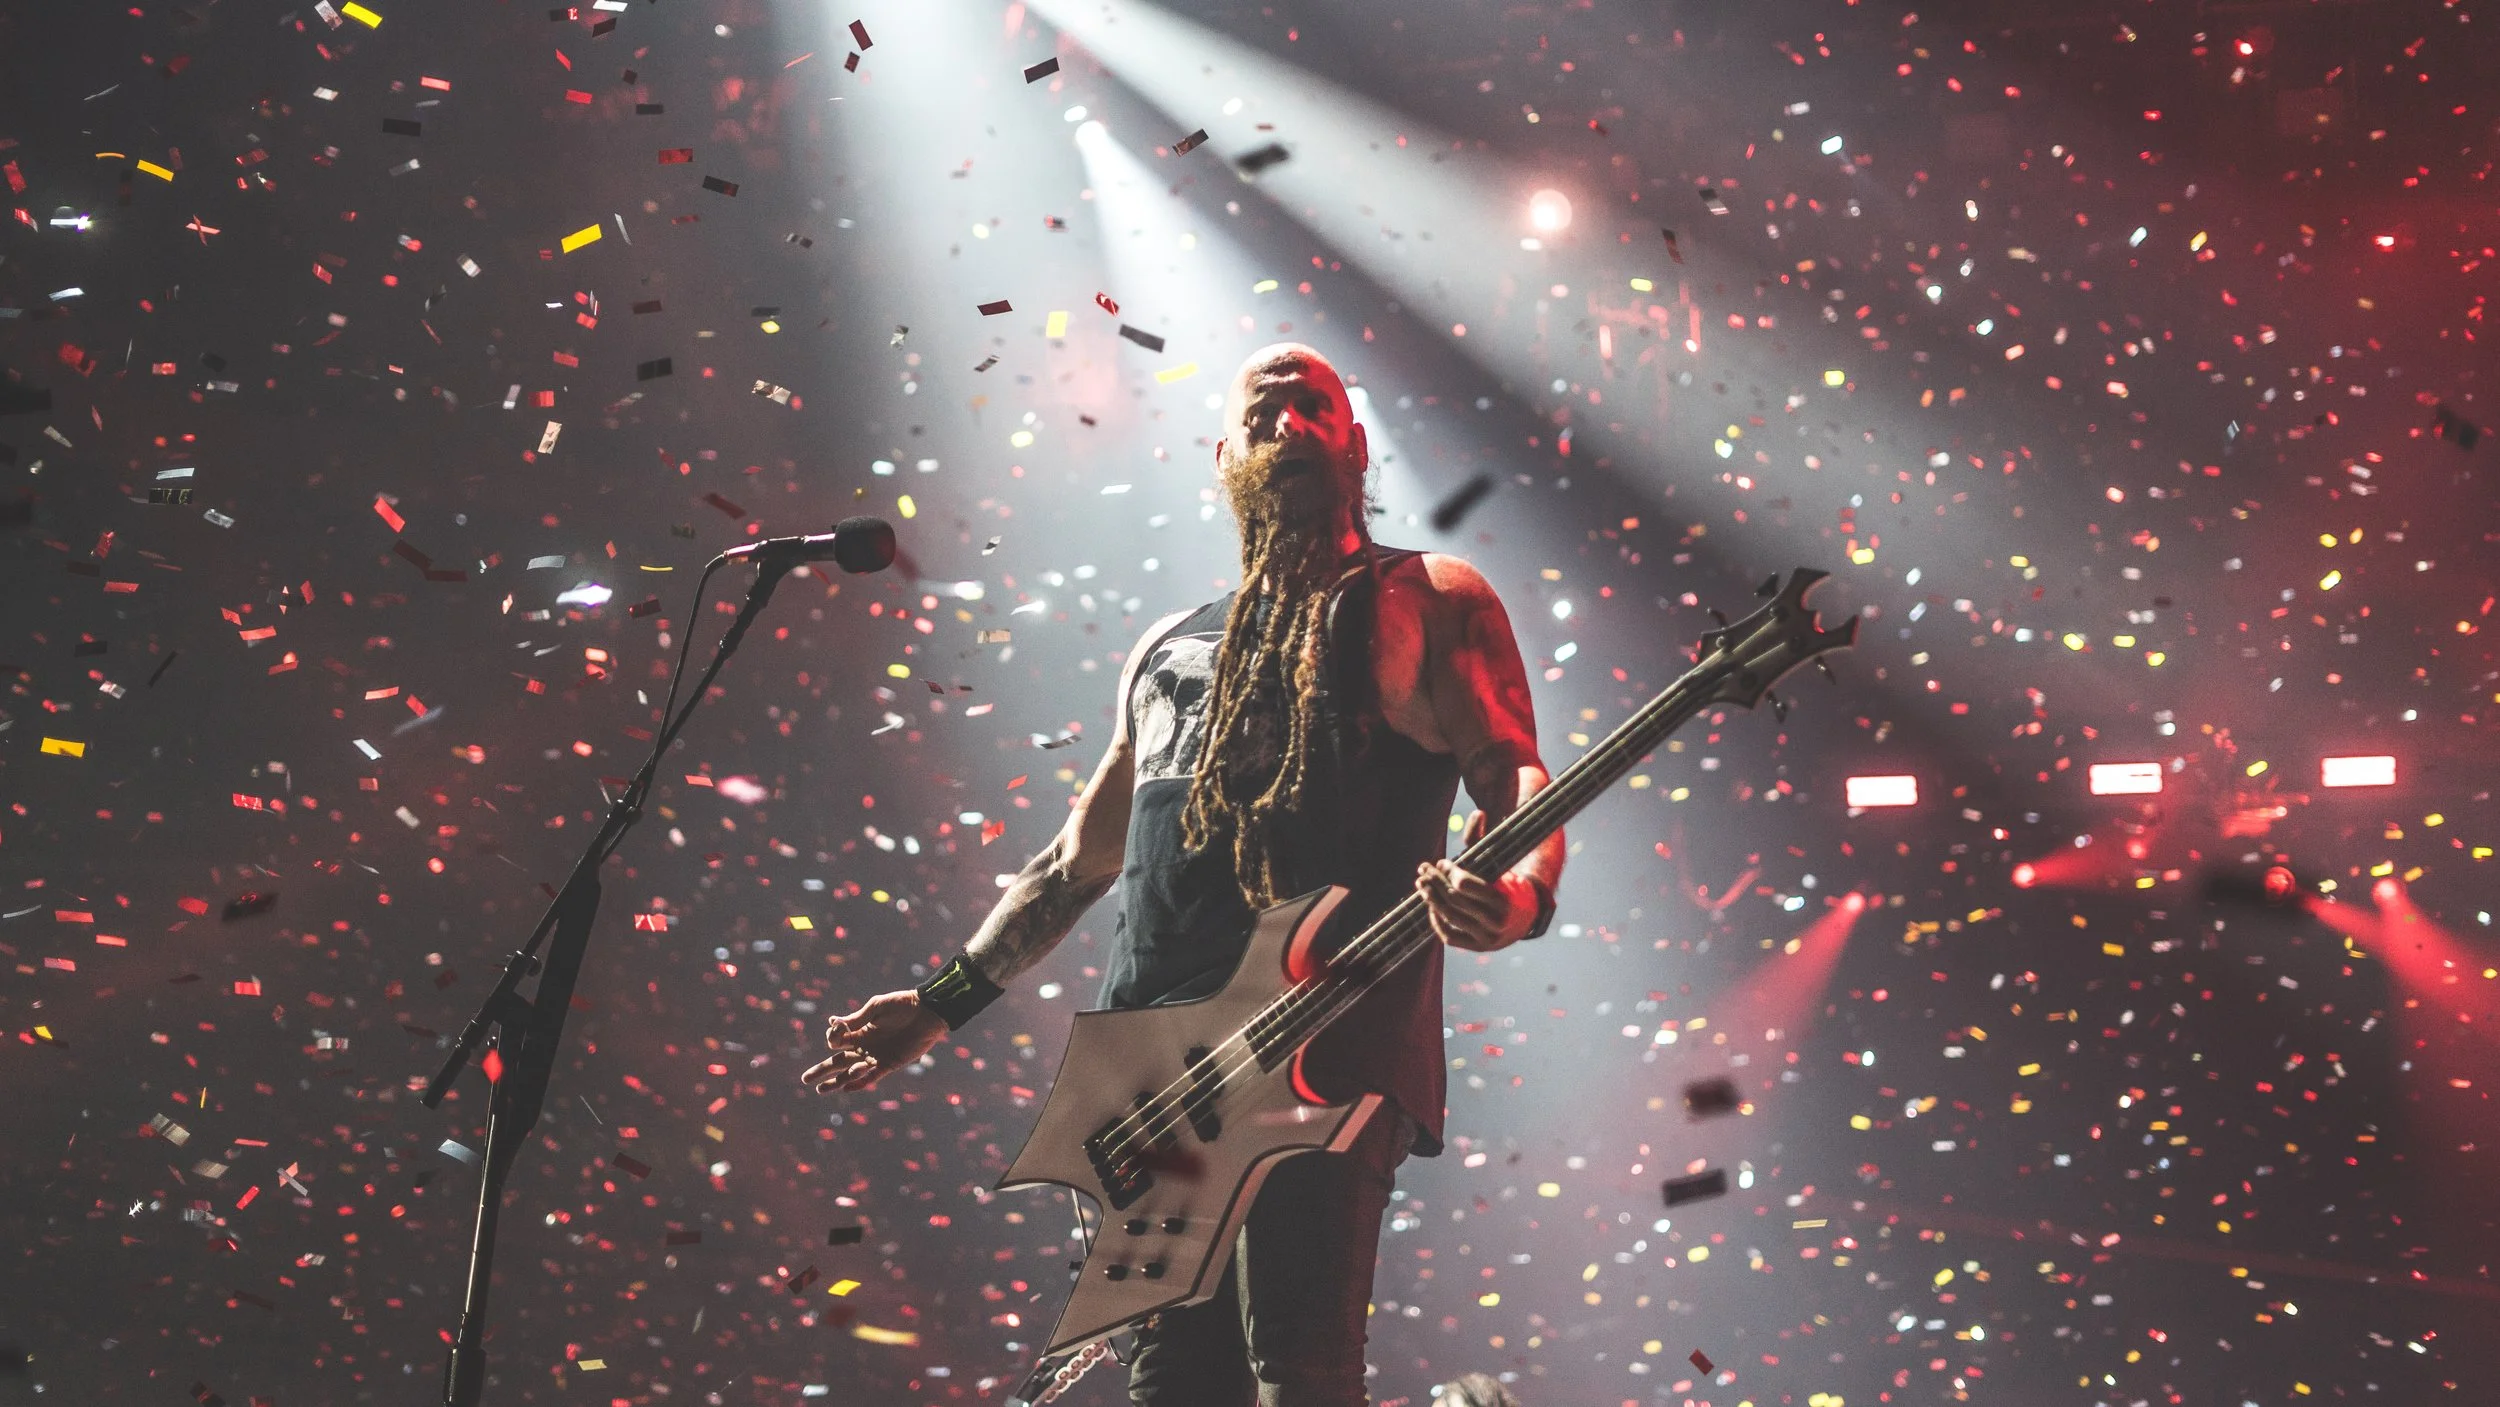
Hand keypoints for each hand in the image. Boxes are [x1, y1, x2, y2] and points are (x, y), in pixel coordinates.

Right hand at [801, 990, 948, 1093]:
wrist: (927, 1012)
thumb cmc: (902, 1005)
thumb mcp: (876, 1007)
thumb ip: (856, 1018)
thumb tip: (832, 1023)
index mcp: (860, 1031)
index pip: (837, 1041)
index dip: (832, 1037)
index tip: (838, 1027)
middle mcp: (865, 1046)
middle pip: (838, 1061)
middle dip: (822, 1070)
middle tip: (805, 1079)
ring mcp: (877, 1056)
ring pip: (851, 1073)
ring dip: (836, 1081)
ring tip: (820, 1090)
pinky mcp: (890, 1064)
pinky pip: (872, 1077)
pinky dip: (859, 1082)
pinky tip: (846, 1087)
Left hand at [1417, 812, 1536, 951]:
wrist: (1524, 919)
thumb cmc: (1507, 886)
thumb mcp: (1499, 865)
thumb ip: (1484, 840)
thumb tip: (1477, 813)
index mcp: (1504, 901)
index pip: (1466, 885)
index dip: (1450, 872)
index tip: (1442, 862)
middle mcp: (1496, 923)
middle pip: (1455, 900)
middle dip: (1436, 882)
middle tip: (1423, 870)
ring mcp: (1486, 939)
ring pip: (1450, 917)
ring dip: (1431, 899)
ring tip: (1421, 885)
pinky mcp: (1476, 947)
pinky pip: (1449, 936)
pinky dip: (1436, 920)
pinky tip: (1430, 904)